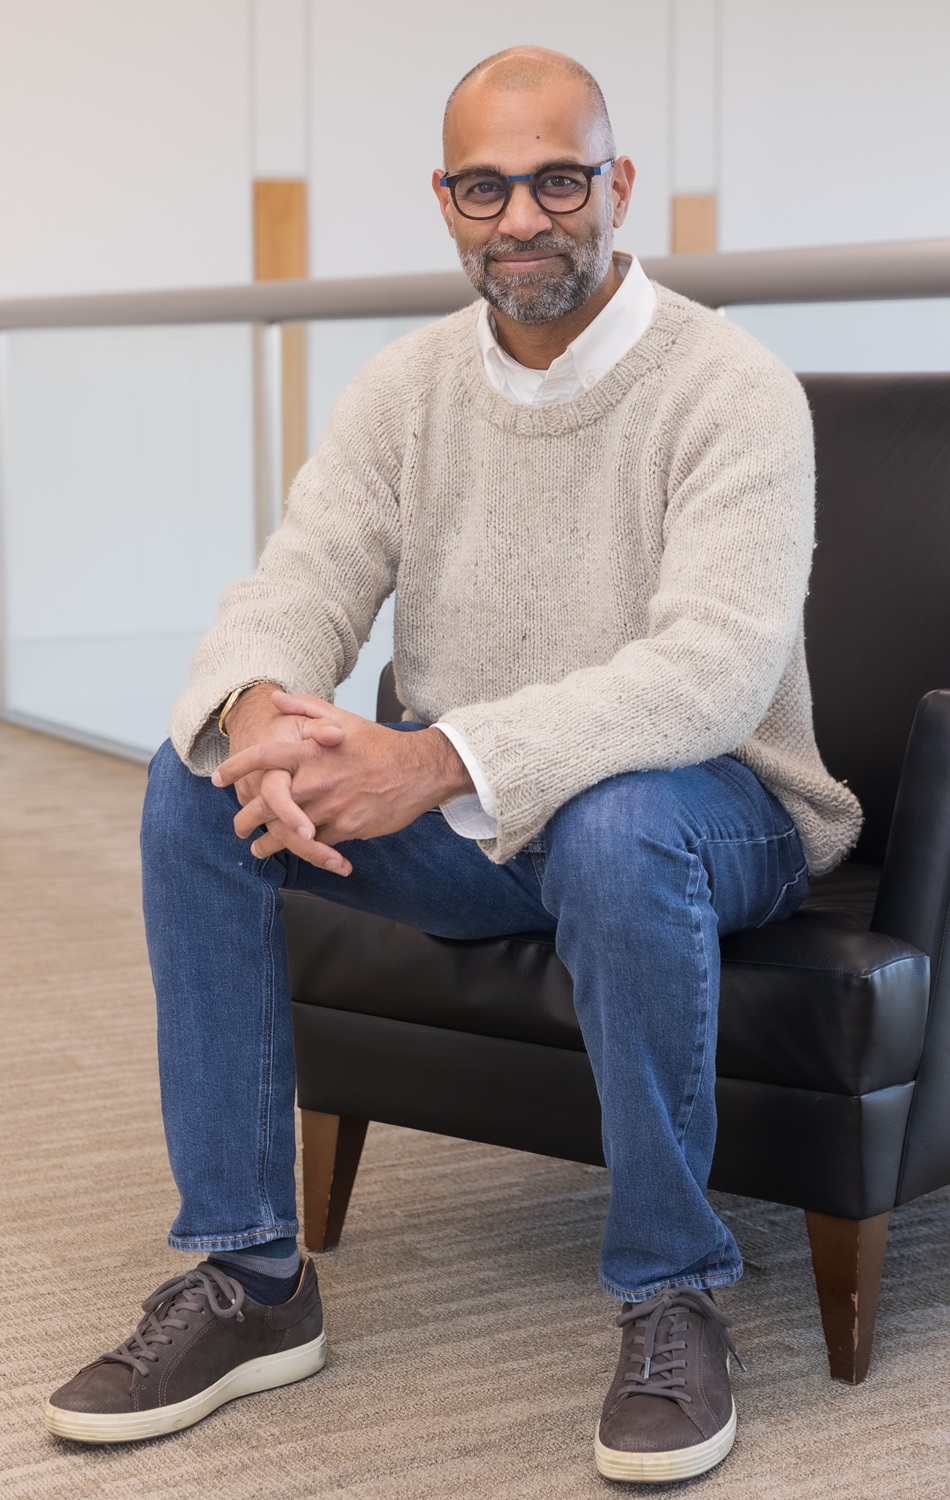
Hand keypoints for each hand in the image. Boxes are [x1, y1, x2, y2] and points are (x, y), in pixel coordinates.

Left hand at [213, 691, 473, 866]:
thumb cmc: (378, 744)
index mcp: (311, 749)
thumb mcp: (342, 718)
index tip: (218, 779)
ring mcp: (329, 806)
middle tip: (238, 825)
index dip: (236, 768)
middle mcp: (315, 778)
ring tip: (257, 848)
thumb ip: (306, 708)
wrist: (420, 769)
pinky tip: (293, 853)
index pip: (263, 758)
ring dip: (267, 843)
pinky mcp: (346, 828)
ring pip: (285, 831)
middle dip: (245, 818)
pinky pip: (314, 845)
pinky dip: (302, 851)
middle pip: (265, 803)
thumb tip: (275, 699)